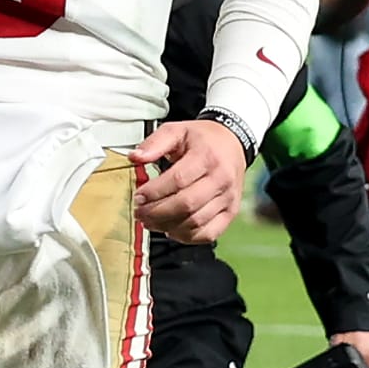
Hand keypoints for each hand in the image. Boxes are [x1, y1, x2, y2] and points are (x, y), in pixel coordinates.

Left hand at [130, 119, 247, 243]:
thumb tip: (135, 157)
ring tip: (151, 221)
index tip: (138, 196)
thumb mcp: (177, 130)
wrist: (233, 143)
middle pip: (187, 204)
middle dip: (157, 213)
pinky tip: (172, 230)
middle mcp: (221, 178)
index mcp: (207, 156)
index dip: (154, 192)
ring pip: (196, 222)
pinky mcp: (230, 212)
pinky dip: (187, 237)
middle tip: (140, 213)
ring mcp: (228, 198)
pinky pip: (208, 233)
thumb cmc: (203, 139)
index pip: (178, 180)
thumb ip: (155, 143)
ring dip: (168, 226)